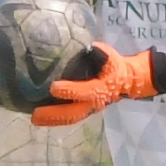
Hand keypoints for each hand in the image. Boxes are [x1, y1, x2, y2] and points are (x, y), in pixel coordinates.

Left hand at [32, 43, 165, 126]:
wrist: (130, 82)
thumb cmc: (117, 68)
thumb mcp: (113, 57)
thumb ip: (102, 52)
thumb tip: (90, 45)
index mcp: (100, 89)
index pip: (83, 92)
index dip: (68, 91)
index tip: (52, 87)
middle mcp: (94, 103)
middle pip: (72, 113)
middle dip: (53, 114)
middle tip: (35, 115)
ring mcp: (89, 109)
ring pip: (70, 118)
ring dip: (52, 120)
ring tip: (35, 119)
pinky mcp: (86, 109)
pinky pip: (71, 116)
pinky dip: (57, 118)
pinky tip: (44, 116)